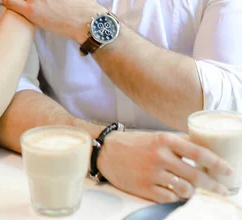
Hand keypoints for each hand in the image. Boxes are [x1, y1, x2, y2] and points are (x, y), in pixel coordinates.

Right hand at [98, 131, 231, 202]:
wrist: (106, 151)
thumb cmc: (134, 143)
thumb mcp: (156, 136)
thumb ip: (176, 143)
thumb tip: (201, 152)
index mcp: (164, 139)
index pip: (197, 152)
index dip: (216, 162)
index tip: (228, 170)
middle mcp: (160, 156)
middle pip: (195, 175)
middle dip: (213, 184)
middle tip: (222, 189)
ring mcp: (152, 174)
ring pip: (184, 189)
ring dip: (193, 191)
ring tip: (195, 190)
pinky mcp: (144, 188)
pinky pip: (170, 197)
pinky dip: (176, 197)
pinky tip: (176, 193)